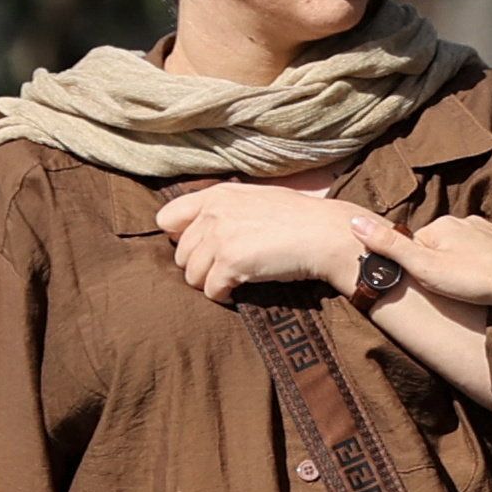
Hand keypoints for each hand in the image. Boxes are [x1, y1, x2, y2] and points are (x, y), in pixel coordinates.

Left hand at [153, 180, 383, 302]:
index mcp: (216, 195)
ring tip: (232, 282)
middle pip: (180, 254)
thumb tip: (199, 229)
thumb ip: (223, 208)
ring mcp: (220, 238)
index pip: (166, 219)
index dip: (180, 238)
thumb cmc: (297, 218)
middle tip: (223, 271)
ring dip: (210, 283)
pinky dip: (223, 296)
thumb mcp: (254, 198)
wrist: (324, 233)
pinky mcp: (230, 263)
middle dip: (199, 266)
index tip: (200, 249)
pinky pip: (211, 291)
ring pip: (191, 276)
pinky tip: (239, 291)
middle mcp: (212, 213)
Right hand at [387, 211, 491, 315]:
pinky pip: (487, 256)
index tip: (427, 286)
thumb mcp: (425, 267)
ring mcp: (488, 231)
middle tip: (452, 291)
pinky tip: (489, 285)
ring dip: (464, 269)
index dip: (417, 269)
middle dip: (441, 268)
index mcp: (441, 225)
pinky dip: (485, 269)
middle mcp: (464, 221)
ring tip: (471, 290)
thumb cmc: (475, 280)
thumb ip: (390, 247)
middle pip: (439, 248)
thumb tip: (354, 221)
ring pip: (464, 252)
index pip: (415, 246)